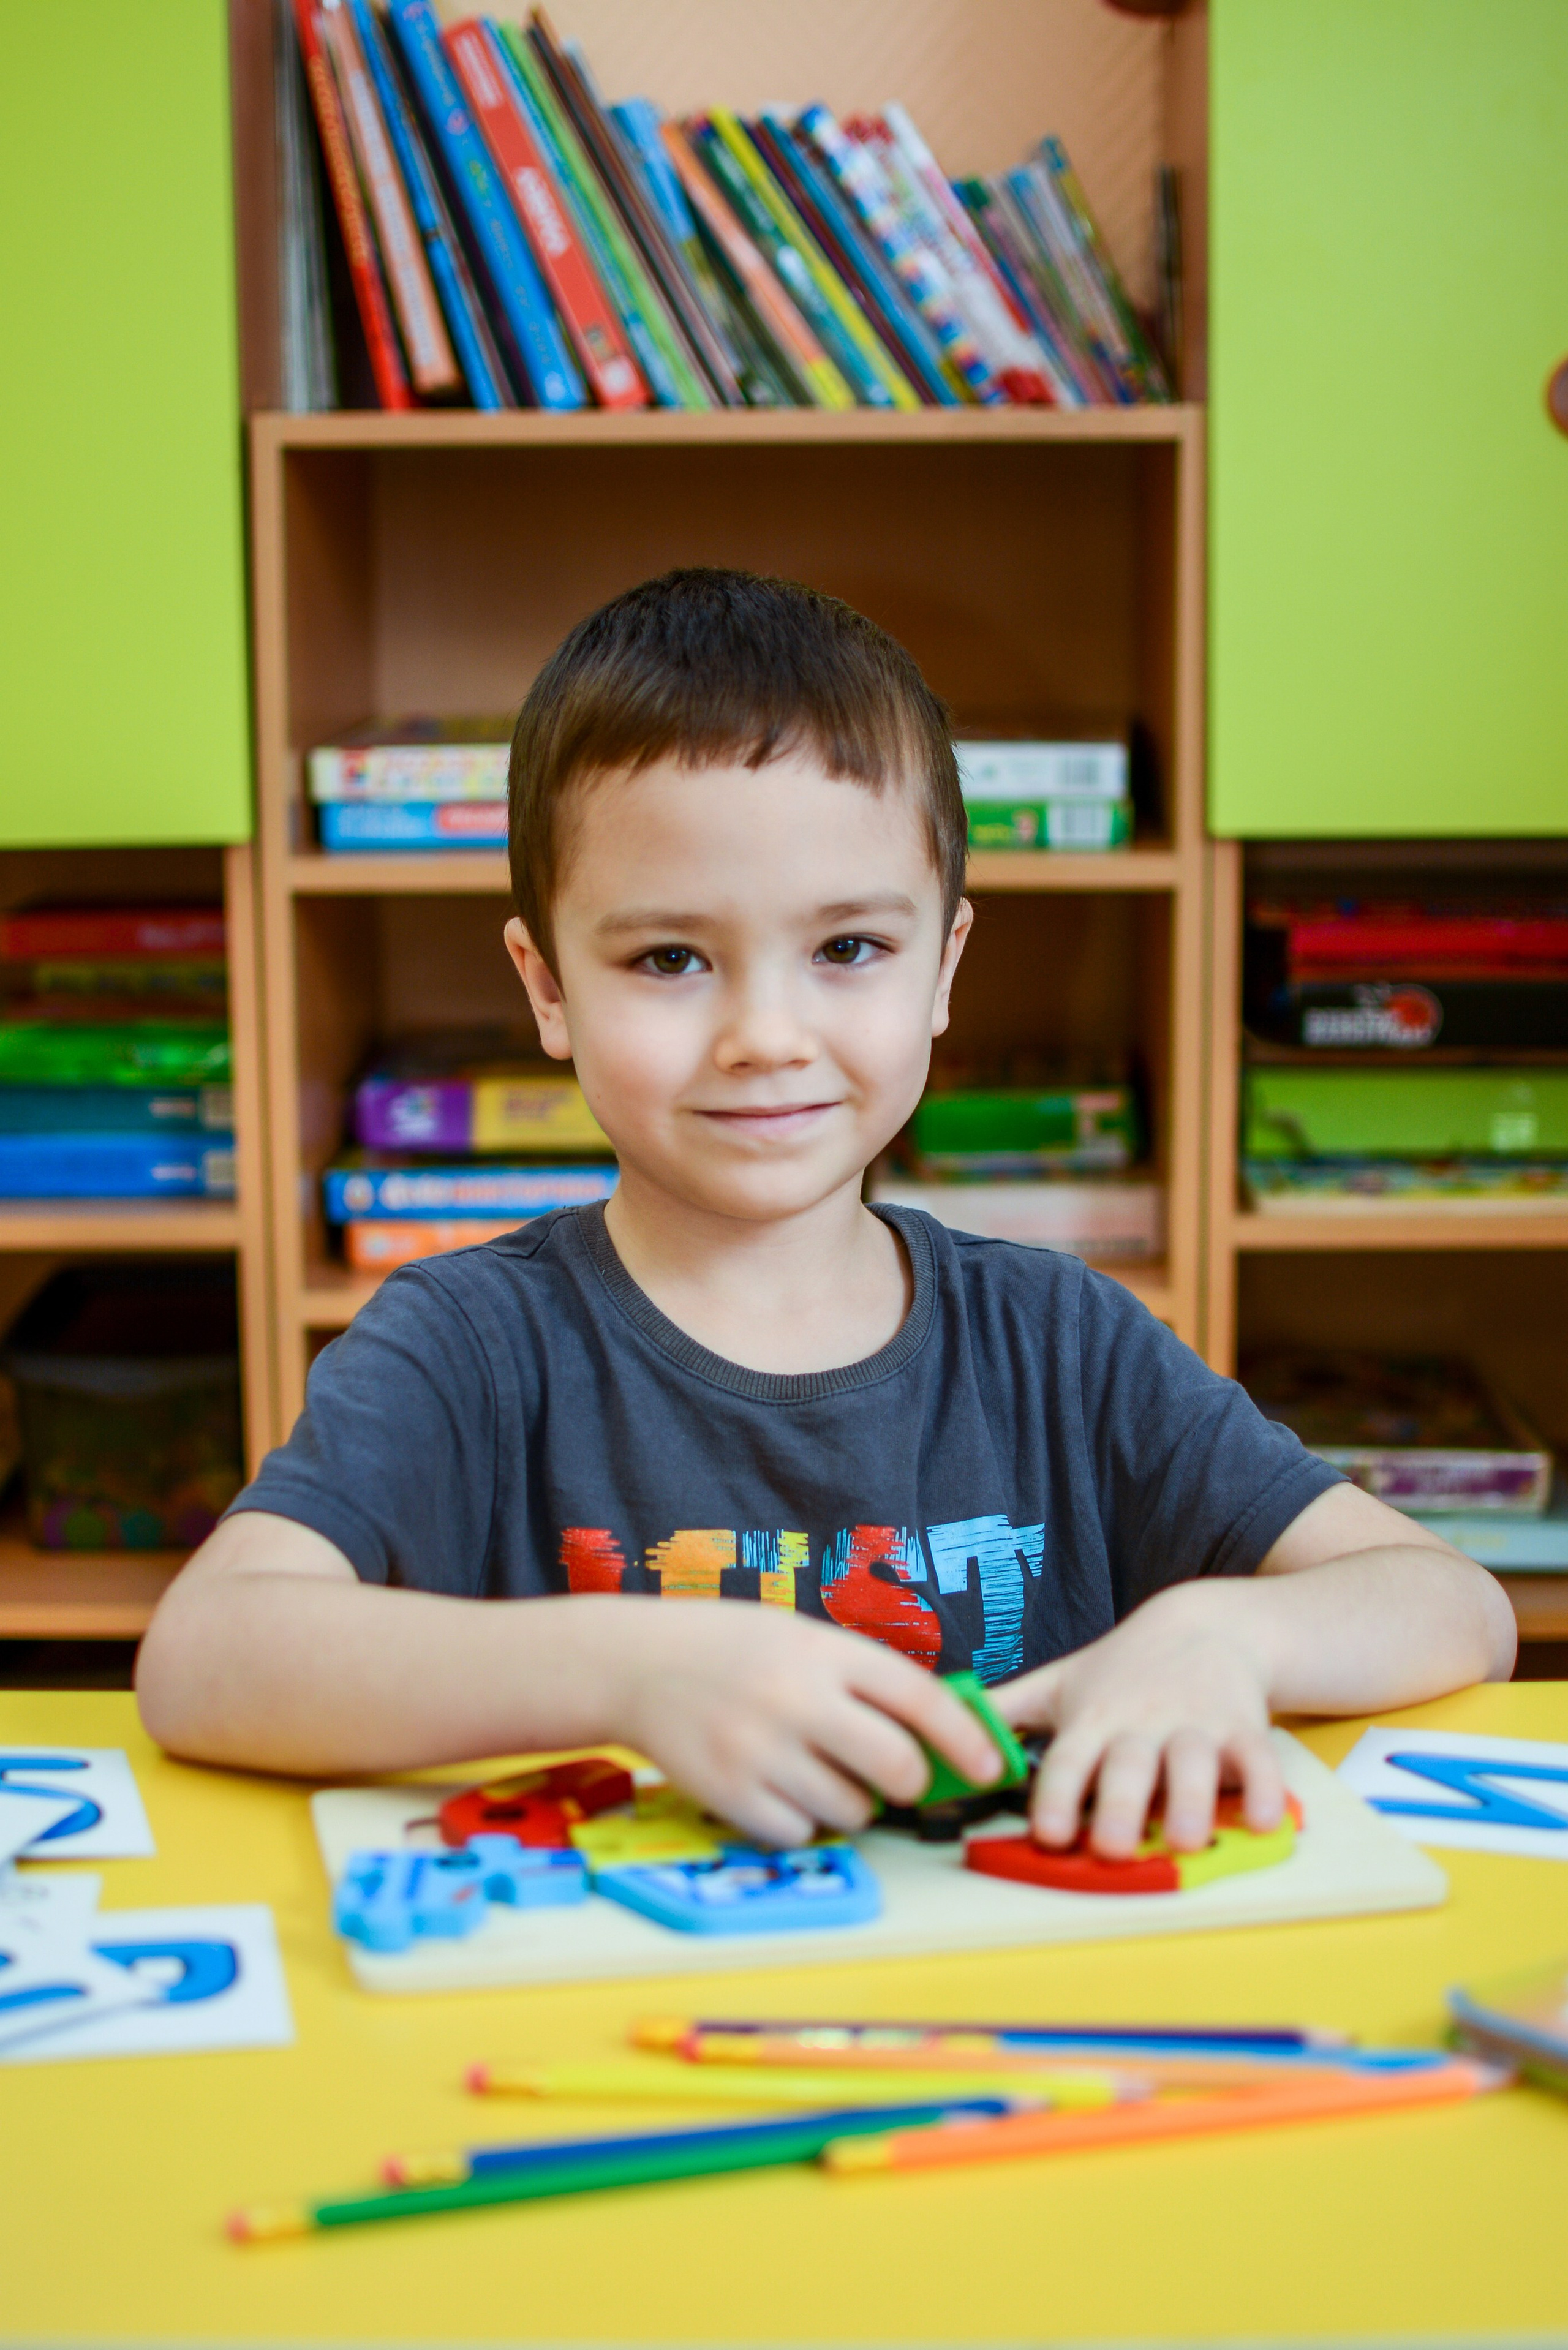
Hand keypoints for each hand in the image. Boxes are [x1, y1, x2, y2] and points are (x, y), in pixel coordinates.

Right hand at [607, 1601, 1003, 1846]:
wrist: (637, 1663)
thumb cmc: (733, 1649)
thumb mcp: (802, 1639)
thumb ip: (862, 1678)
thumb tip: (937, 1732)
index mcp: (824, 1652)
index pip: (920, 1698)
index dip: (967, 1738)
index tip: (991, 1765)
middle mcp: (797, 1700)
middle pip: (897, 1765)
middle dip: (912, 1782)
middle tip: (899, 1778)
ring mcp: (761, 1750)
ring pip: (853, 1808)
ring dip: (854, 1802)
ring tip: (819, 1770)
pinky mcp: (729, 1793)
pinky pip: (801, 1831)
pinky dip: (802, 1819)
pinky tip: (779, 1786)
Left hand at [991, 1582, 1285, 1858]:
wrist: (1205, 1622)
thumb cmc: (1123, 1668)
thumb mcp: (1060, 1681)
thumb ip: (1005, 1711)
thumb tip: (938, 1726)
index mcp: (1093, 1720)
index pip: (1068, 1760)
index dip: (1057, 1794)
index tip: (1050, 1830)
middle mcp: (1141, 1725)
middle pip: (1129, 1766)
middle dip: (1122, 1804)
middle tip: (1115, 1846)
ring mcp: (1195, 1727)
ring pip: (1194, 1764)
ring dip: (1190, 1802)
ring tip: (1184, 1840)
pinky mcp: (1243, 1729)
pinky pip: (1257, 1762)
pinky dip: (1263, 1791)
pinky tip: (1263, 1820)